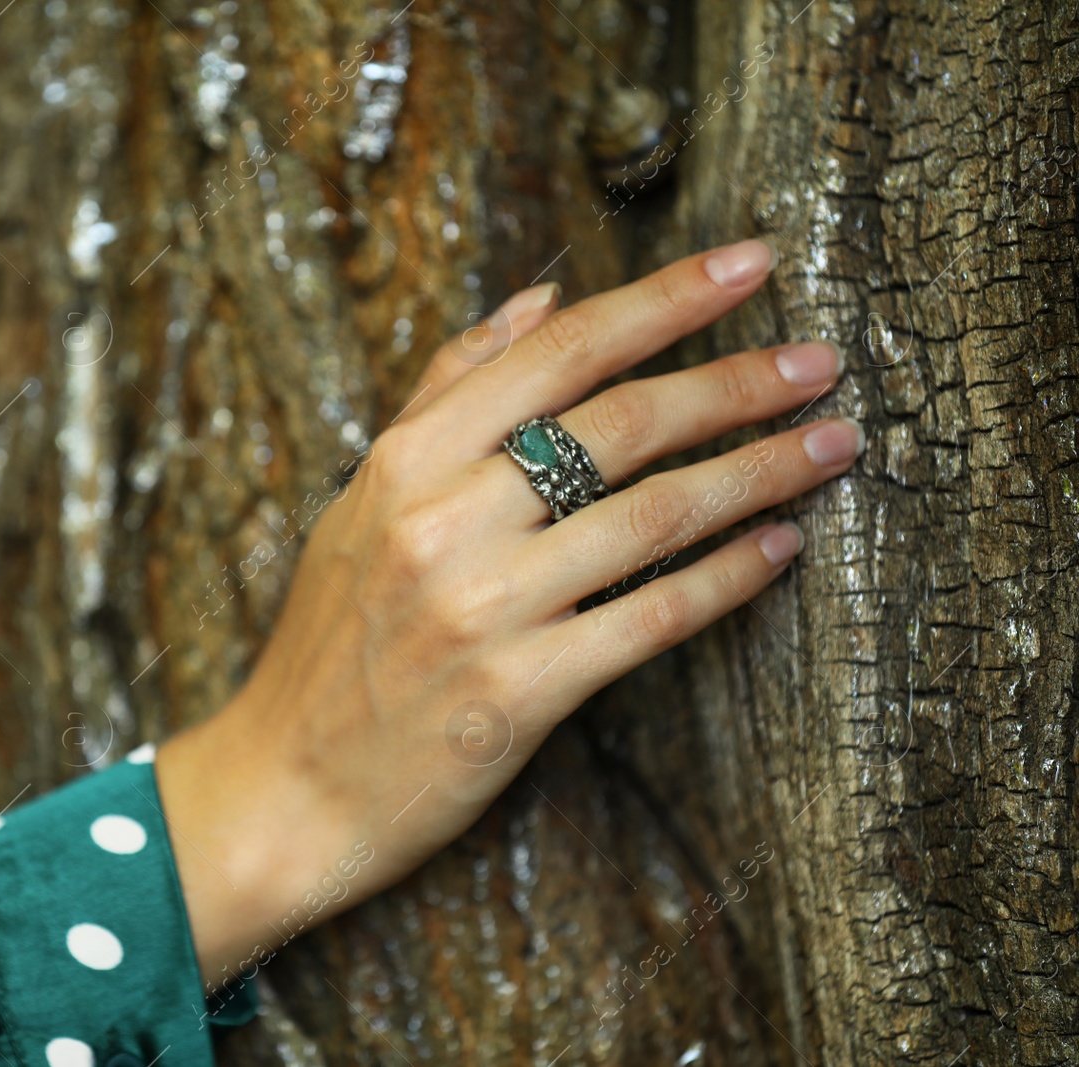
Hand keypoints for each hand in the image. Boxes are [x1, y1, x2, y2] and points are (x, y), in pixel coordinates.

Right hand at [155, 240, 859, 988]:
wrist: (285, 786)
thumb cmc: (329, 641)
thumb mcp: (362, 502)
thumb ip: (444, 393)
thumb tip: (539, 299)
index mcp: (403, 460)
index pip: (556, 352)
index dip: (664, 298)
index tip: (748, 263)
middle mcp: (443, 520)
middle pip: (620, 421)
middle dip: (737, 380)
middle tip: (820, 361)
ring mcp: (482, 607)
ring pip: (654, 512)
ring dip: (759, 472)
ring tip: (831, 444)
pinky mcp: (520, 692)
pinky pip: (652, 616)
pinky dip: (729, 576)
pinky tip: (780, 548)